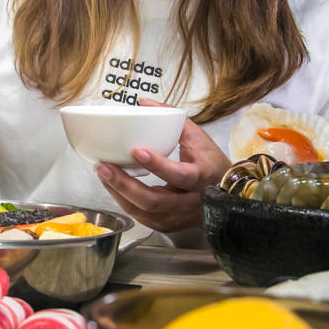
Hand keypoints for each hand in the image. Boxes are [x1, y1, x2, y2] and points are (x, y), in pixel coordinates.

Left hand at [93, 101, 230, 234]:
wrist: (226, 195)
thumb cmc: (211, 165)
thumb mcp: (200, 139)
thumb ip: (174, 120)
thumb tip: (145, 103)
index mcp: (202, 178)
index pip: (180, 176)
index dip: (158, 165)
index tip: (137, 150)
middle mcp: (190, 202)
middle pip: (154, 201)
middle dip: (125, 185)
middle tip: (105, 167)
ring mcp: (178, 217)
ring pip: (144, 212)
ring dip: (119, 193)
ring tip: (103, 174)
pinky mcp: (167, 224)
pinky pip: (141, 217)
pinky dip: (124, 201)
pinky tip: (112, 186)